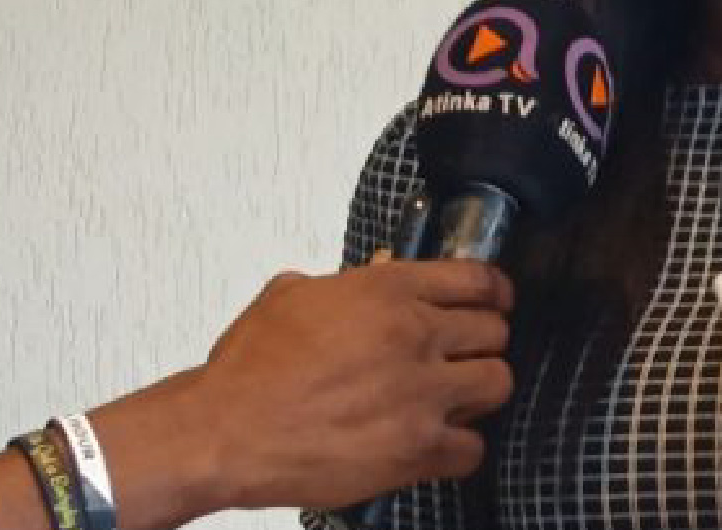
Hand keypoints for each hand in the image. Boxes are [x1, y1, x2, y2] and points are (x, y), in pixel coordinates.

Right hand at [173, 260, 514, 511]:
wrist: (222, 432)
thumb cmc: (249, 366)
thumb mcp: (294, 296)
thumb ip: (348, 283)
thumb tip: (380, 272)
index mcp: (389, 290)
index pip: (477, 279)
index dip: (494, 291)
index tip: (496, 301)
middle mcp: (416, 335)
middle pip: (495, 331)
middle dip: (483, 343)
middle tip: (463, 356)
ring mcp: (422, 394)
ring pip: (498, 383)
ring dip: (480, 391)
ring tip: (455, 399)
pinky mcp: (417, 449)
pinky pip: (473, 448)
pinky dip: (460, 449)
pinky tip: (437, 445)